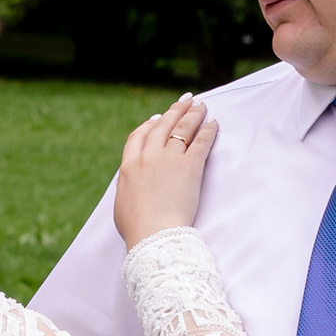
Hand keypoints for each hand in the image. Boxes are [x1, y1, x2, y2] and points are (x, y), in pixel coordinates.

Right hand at [114, 95, 217, 248]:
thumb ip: (126, 186)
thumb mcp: (121, 203)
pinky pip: (201, 142)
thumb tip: (127, 182)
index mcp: (128, 165)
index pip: (139, 135)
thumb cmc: (136, 228)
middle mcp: (147, 157)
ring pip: (182, 129)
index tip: (157, 118)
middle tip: (185, 101)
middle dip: (175, 111)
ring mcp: (169, 160)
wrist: (153, 234)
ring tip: (201, 106)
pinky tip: (213, 123)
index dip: (149, 124)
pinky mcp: (190, 167)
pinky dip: (208, 130)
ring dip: (193, 115)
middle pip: (162, 126)